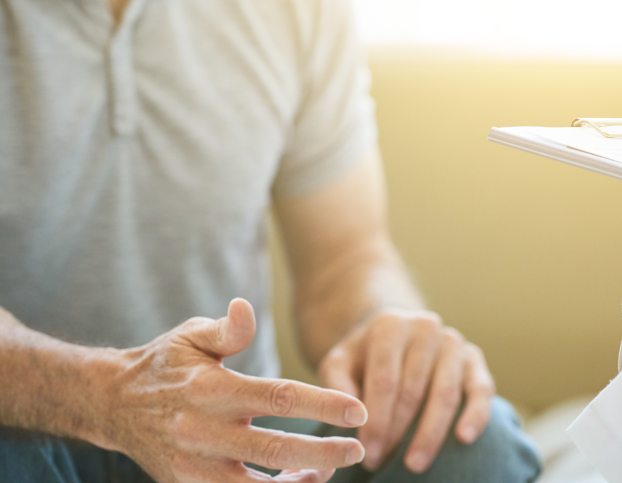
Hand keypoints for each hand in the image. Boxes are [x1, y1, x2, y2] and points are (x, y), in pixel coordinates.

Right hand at [99, 299, 367, 482]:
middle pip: (274, 451)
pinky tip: (297, 482)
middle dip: (323, 454)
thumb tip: (246, 307)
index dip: (322, 405)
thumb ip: (227, 329)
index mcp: (211, 390)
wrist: (111, 404)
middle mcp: (202, 432)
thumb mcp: (190, 336)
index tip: (358, 410)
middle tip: (359, 450)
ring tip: (328, 470)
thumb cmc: (165, 365)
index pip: (277, 398)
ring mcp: (193, 468)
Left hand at [316, 310, 494, 472]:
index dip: (376, 419)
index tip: (367, 451)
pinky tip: (464, 438)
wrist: (394, 336)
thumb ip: (337, 384)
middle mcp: (425, 328)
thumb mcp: (339, 363)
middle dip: (397, 431)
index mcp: (390, 326)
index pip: (385, 380)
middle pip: (413, 389)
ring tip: (415, 464)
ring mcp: (453, 342)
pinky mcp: (474, 358)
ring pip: (445, 393)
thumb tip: (352, 415)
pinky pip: (481, 389)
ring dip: (430, 433)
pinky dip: (476, 414)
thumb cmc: (363, 357)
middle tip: (382, 462)